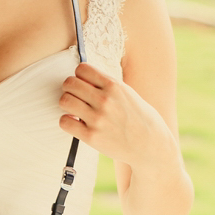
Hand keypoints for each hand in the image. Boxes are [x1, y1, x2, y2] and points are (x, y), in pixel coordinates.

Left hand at [58, 63, 174, 169]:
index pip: (81, 69)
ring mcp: (97, 118)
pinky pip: (65, 122)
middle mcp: (105, 100)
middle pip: (69, 83)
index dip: (80, 77)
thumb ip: (107, 85)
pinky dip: (67, 122)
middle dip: (70, 89)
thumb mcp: (128, 94)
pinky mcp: (91, 136)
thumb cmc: (139, 118)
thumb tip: (83, 78)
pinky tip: (77, 124)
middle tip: (77, 98)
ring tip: (76, 110)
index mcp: (114, 85)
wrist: (150, 145)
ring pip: (64, 100)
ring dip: (67, 104)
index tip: (84, 85)